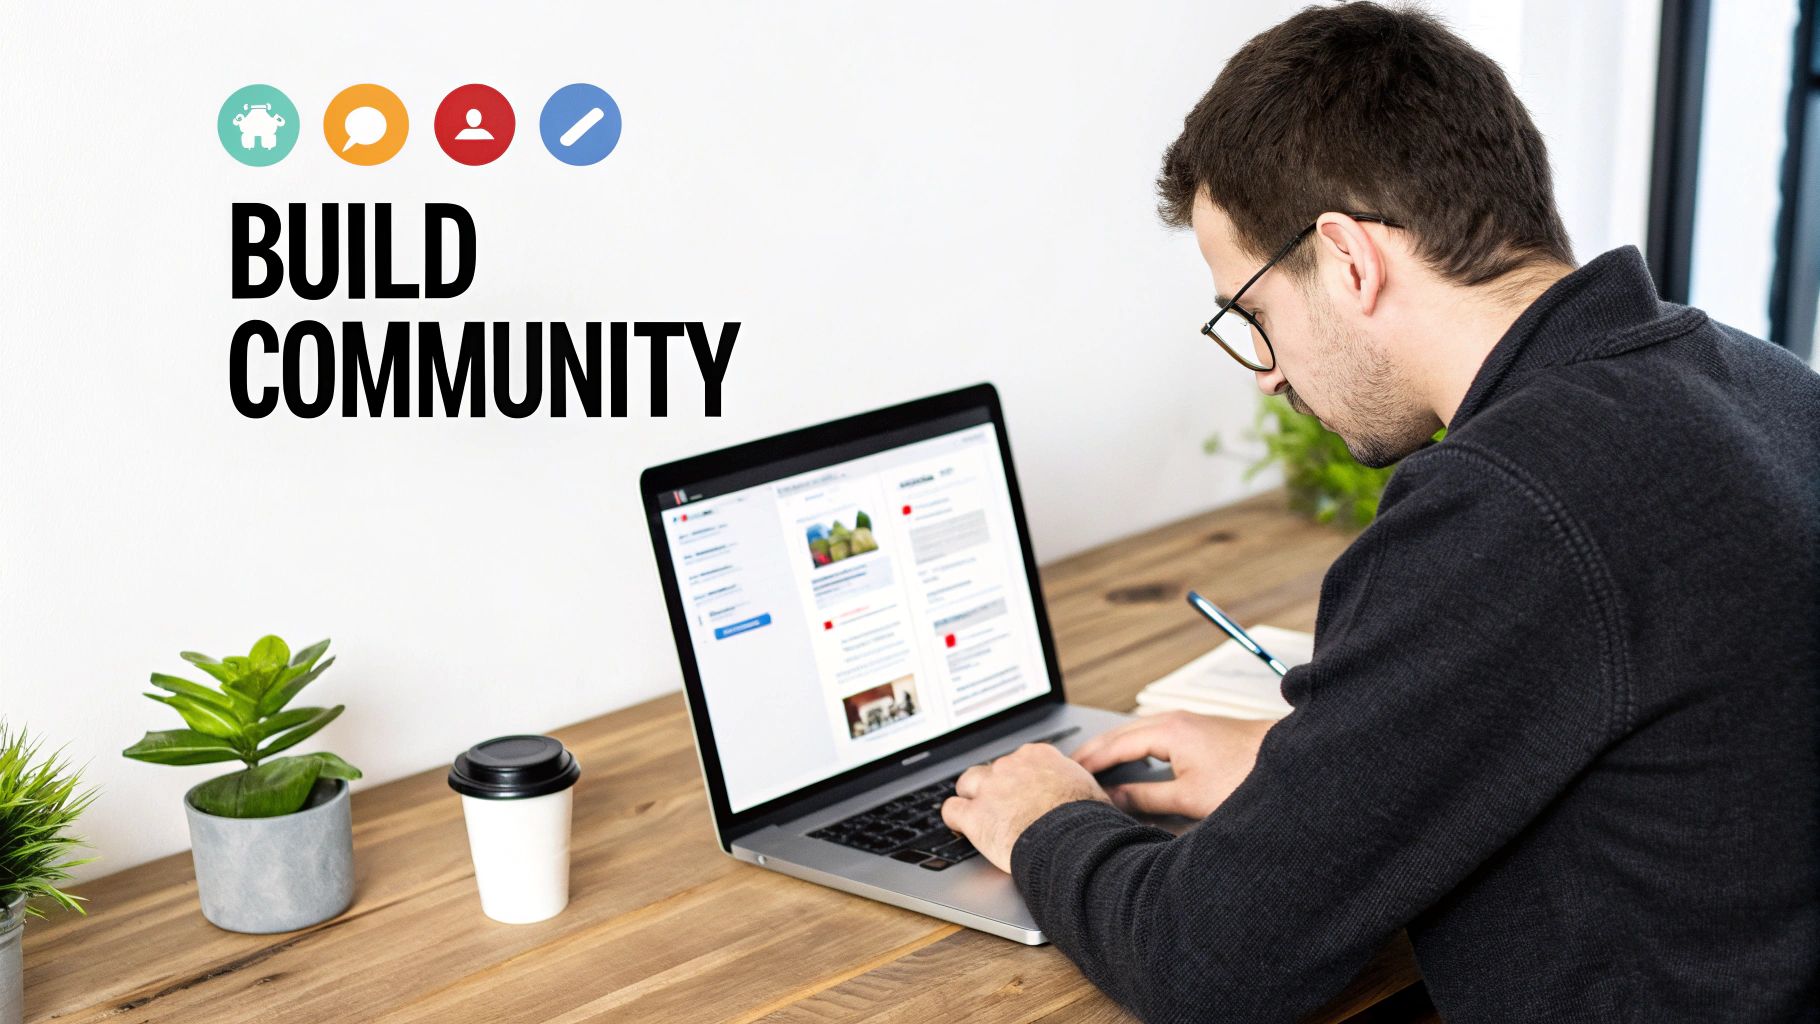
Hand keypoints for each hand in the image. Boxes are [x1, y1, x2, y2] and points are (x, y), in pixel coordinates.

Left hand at [940, 742, 1110, 872]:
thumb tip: (1089, 793)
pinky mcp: (975, 816)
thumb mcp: (1090, 791)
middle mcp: (1011, 766)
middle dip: (993, 786)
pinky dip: (955, 819)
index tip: (1021, 791)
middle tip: (1001, 806)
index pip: (1018, 759)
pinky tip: (961, 826)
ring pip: (967, 784)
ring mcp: (990, 789)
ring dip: (971, 797)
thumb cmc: (1087, 822)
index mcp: (1038, 756)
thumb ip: (1077, 785)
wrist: (1072, 842)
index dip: (1018, 778)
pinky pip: (951, 810)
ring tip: (979, 814)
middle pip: (991, 769)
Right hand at [1069, 711, 1274, 818]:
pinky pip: (1151, 733)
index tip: (1067, 774)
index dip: (1088, 762)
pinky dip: (1132, 746)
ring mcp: (1185, 722)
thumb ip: (1147, 798)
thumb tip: (1116, 799)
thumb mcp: (1189, 797)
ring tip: (1094, 766)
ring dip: (1113, 748)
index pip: (1113, 745)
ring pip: (1135, 732)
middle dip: (1093, 751)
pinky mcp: (1197, 729)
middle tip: (1068, 768)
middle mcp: (1173, 720)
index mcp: (1166, 731)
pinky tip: (1133, 760)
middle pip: (1119, 733)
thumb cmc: (1246, 776)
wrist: (1289, 761)